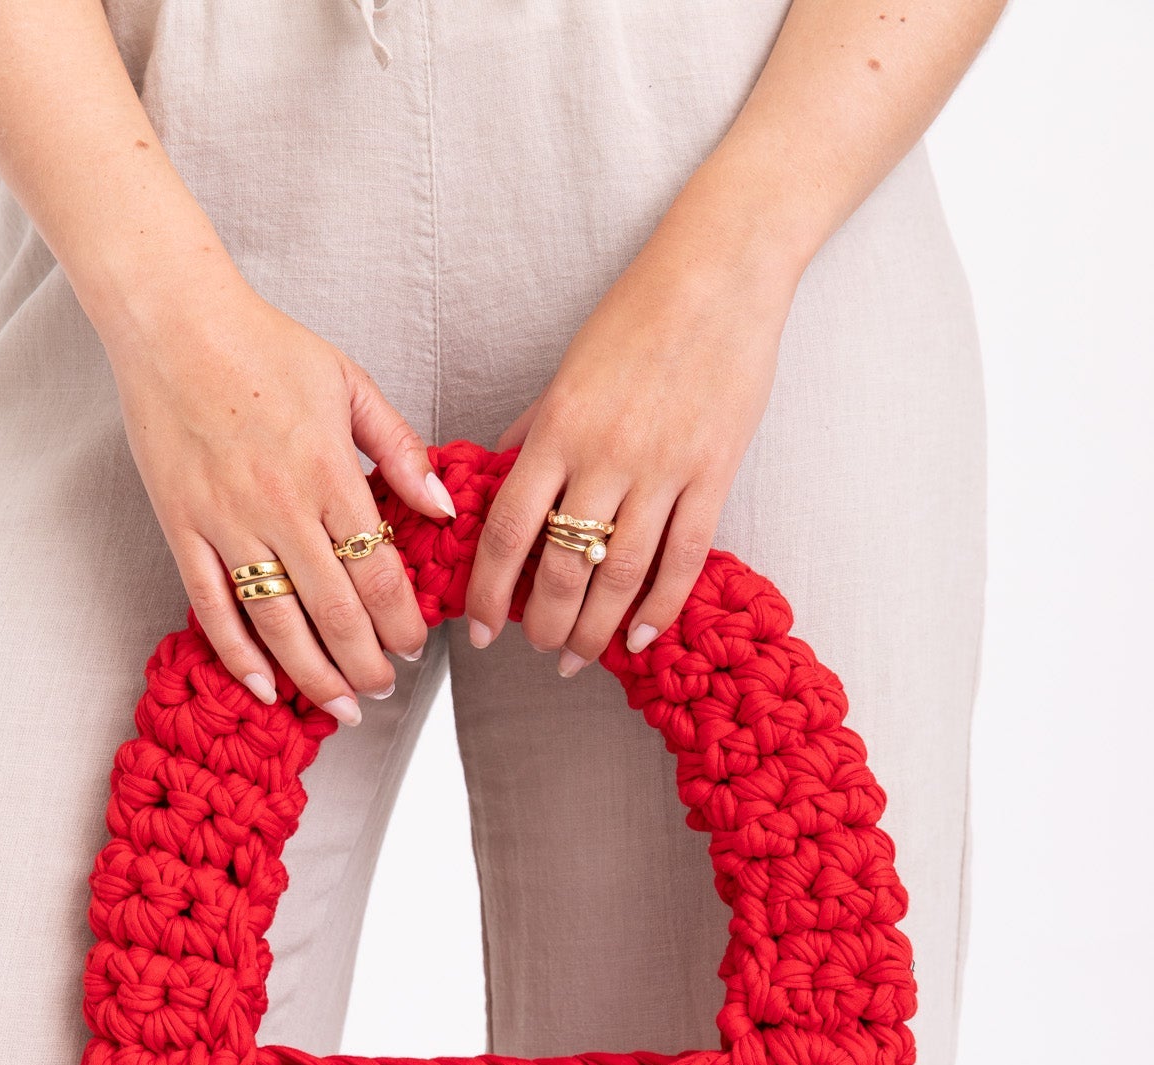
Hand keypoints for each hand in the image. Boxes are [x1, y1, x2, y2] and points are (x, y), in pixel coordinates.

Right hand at [103, 263, 456, 720]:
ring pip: (278, 623)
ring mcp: (227, 523)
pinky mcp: (182, 528)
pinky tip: (263, 686)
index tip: (414, 646)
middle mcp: (280, 506)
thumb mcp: (350, 383)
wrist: (172, 321)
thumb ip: (401, 449)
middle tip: (384, 688)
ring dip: (314, 676)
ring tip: (341, 706)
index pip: (378, 573)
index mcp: (330, 472)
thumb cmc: (264, 345)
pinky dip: (238, 653)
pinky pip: (212, 607)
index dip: (400, 623)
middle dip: (367, 663)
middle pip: (335, 612)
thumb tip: (442, 508)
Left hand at [463, 230, 795, 674]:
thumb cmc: (639, 314)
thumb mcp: (567, 371)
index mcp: (559, 428)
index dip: (491, 590)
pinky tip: (640, 638)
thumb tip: (499, 481)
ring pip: (619, 575)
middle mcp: (606, 454)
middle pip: (562, 567)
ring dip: (594, 628)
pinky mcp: (713, 473)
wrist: (721, 272)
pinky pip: (683, 558)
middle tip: (536, 647)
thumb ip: (535, 432)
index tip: (482, 627)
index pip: (509, 531)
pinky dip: (659, 607)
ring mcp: (663, 468)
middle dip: (542, 622)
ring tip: (578, 655)